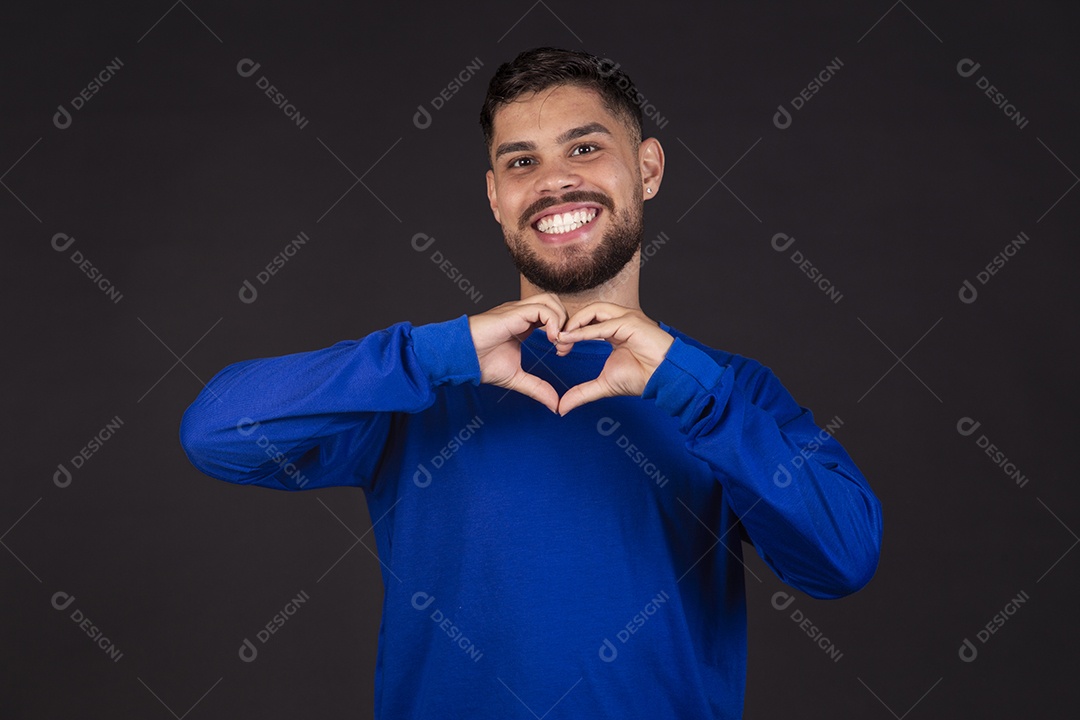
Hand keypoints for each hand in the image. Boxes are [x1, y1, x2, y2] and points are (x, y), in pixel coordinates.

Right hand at [467, 293, 569, 413]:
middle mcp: (521, 313)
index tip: (562, 353)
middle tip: (563, 347)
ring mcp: (517, 310)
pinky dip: (553, 322)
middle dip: (566, 322)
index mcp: (522, 324)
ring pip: (550, 300)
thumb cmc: (480, 363)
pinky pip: (541, 308)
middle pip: (555, 302)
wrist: (460, 358)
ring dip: (561, 320)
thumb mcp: (516, 378)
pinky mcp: (512, 313)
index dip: (563, 331)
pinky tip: (551, 339)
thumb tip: (556, 405)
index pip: (552, 315)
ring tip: (558, 342)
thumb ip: (537, 388)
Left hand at [555, 303, 674, 415]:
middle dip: (569, 324)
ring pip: (594, 310)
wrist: (664, 381)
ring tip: (562, 339)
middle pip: (588, 311)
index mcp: (615, 328)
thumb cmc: (642, 378)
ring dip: (575, 323)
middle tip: (557, 343)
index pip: (587, 320)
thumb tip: (561, 407)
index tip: (558, 348)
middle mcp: (621, 319)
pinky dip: (585, 332)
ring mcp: (627, 318)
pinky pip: (603, 325)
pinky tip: (571, 339)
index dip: (570, 330)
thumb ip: (582, 392)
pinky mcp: (632, 323)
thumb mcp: (604, 385)